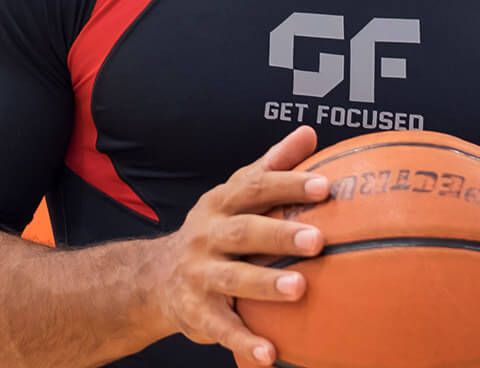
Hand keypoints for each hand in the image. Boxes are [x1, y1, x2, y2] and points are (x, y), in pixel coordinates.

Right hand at [150, 125, 330, 366]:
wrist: (155, 277)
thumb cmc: (214, 229)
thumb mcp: (235, 193)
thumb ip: (272, 165)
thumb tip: (309, 133)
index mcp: (220, 204)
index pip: (254, 188)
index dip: (287, 184)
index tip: (323, 185)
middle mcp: (206, 236)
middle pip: (243, 231)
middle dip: (279, 234)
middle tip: (318, 238)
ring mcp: (200, 275)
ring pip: (232, 278)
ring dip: (265, 284)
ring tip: (299, 288)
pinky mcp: (197, 312)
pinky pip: (222, 328)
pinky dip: (244, 341)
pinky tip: (270, 354)